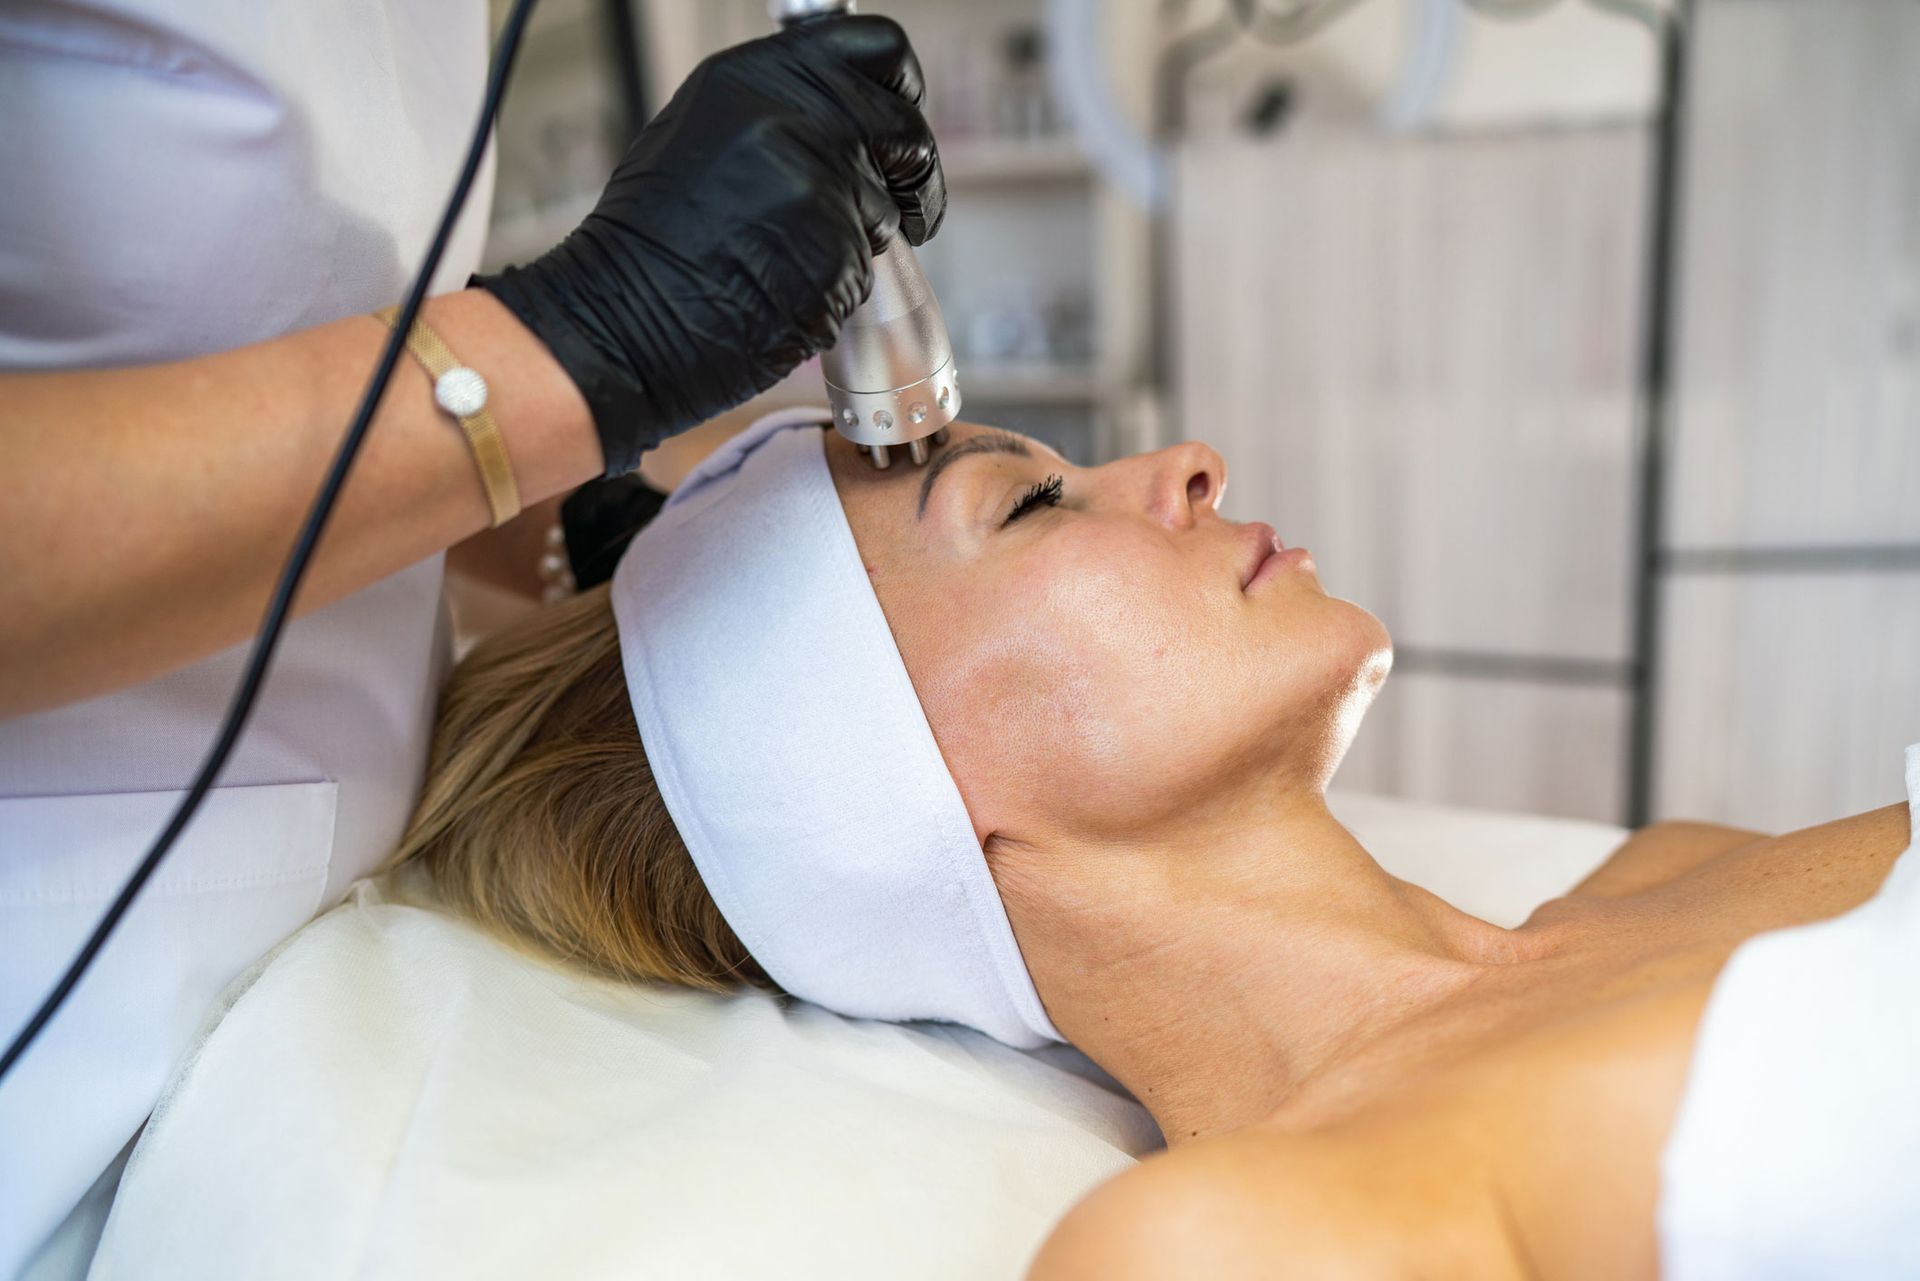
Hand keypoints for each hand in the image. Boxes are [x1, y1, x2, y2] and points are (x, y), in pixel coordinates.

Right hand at [479, 16, 945, 476]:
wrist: (618, 320)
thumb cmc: (652, 244)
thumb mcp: (707, 133)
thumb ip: (785, 112)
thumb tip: (854, 119)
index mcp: (758, 78)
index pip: (880, 52)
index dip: (902, 98)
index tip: (899, 134)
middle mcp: (792, 118)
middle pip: (907, 132)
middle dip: (913, 179)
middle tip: (900, 209)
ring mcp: (816, 187)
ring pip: (887, 212)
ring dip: (857, 243)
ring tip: (784, 259)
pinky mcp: (833, 253)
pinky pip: (867, 272)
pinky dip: (836, 290)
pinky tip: (780, 293)